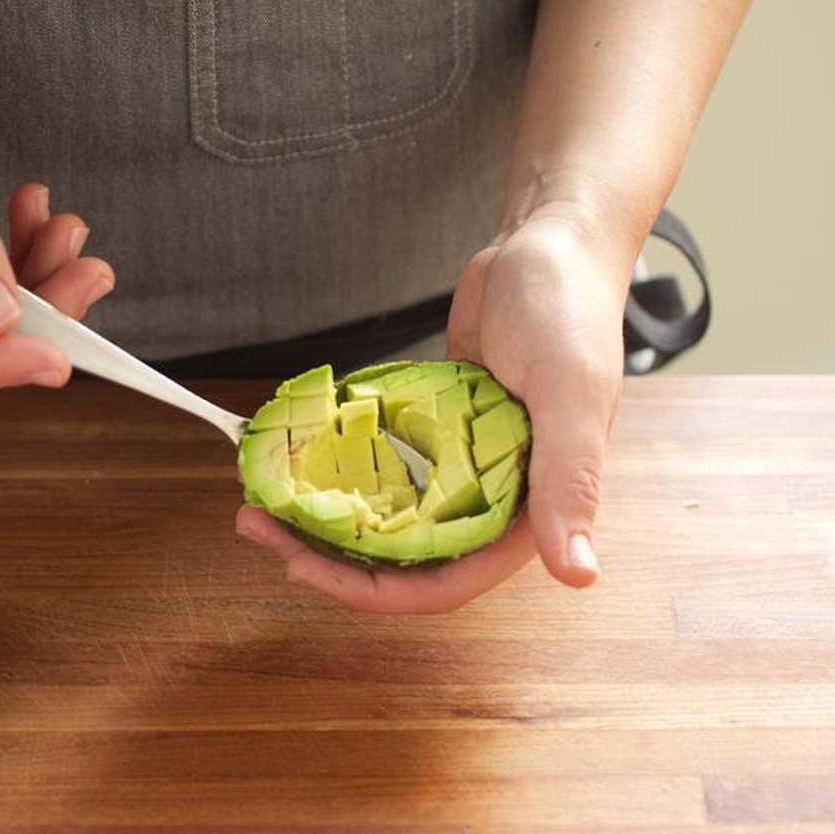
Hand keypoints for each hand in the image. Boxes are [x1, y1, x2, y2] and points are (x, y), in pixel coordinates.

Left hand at [236, 209, 624, 612]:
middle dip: (330, 554)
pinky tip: (295, 455)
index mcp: (530, 513)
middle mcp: (491, 498)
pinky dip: (339, 465)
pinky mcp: (432, 427)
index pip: (447, 583)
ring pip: (384, 513)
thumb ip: (571, 482)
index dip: (375, 591)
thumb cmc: (569, 314)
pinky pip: (379, 462)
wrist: (547, 242)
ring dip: (327, 514)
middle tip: (257, 526)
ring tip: (261, 498)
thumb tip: (577, 573)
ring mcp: (457, 463)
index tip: (302, 567)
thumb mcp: (572, 395)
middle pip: (402, 556)